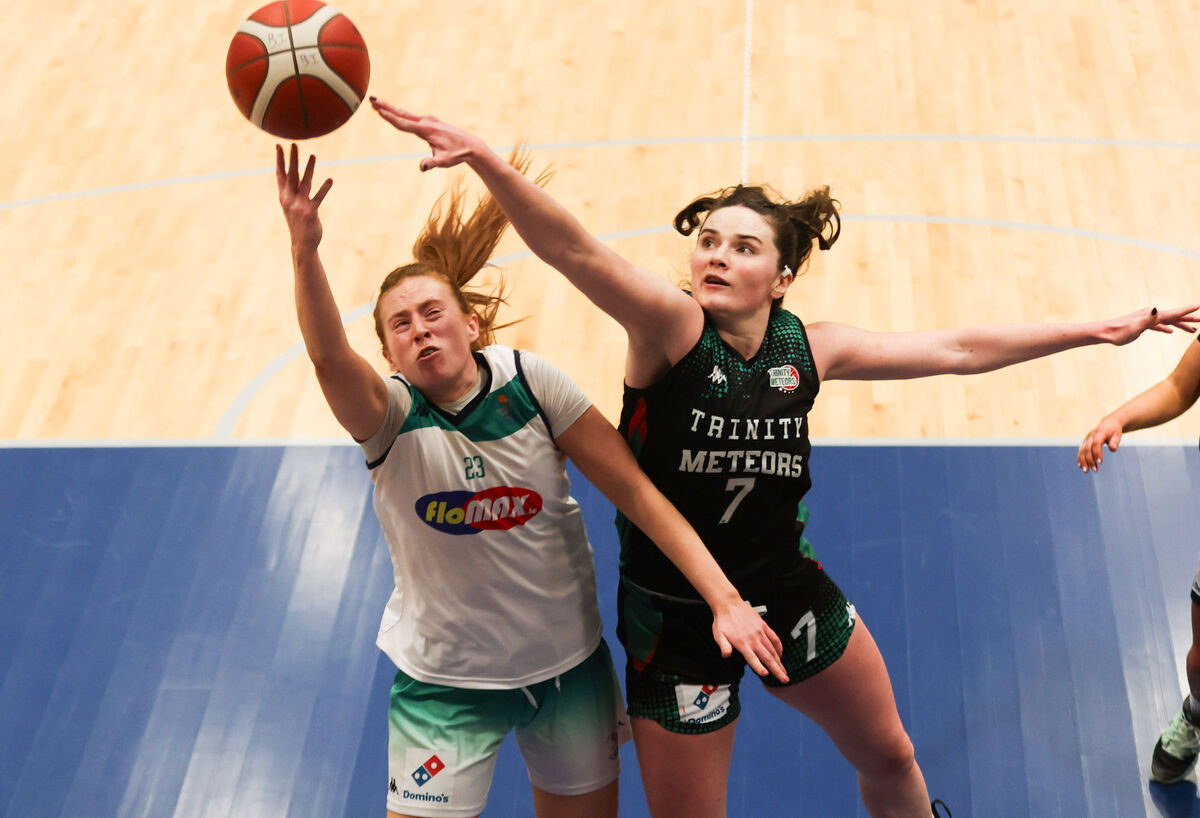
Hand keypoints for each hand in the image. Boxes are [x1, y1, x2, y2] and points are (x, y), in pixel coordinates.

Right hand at [276, 143, 332, 252]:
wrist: (301, 244)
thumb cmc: (298, 223)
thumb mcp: (291, 206)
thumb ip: (292, 191)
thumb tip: (294, 176)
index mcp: (283, 196)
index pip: (280, 174)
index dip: (279, 160)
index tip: (279, 145)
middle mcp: (289, 199)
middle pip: (291, 175)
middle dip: (292, 158)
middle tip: (294, 143)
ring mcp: (299, 205)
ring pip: (305, 183)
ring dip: (310, 168)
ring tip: (313, 155)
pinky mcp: (310, 212)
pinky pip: (318, 197)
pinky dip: (324, 188)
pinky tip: (330, 179)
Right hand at [370, 97, 485, 171]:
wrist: (470, 146)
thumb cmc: (457, 155)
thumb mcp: (444, 161)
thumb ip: (433, 163)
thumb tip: (422, 168)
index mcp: (426, 130)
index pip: (404, 124)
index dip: (390, 118)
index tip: (378, 111)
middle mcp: (426, 122)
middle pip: (402, 114)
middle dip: (386, 107)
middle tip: (371, 99)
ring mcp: (429, 120)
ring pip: (406, 114)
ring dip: (391, 108)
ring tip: (377, 104)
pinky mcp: (431, 121)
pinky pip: (412, 116)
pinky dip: (401, 113)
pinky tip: (394, 112)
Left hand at [711, 601, 788, 682]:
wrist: (729, 604)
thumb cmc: (723, 621)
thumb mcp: (718, 634)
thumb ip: (723, 645)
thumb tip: (725, 655)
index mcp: (742, 643)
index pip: (752, 658)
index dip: (759, 667)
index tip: (766, 674)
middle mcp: (753, 638)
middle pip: (768, 657)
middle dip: (777, 669)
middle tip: (785, 679)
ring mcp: (760, 632)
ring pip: (773, 650)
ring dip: (780, 662)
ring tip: (784, 672)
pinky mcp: (764, 626)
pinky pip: (775, 638)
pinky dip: (779, 648)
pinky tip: (781, 655)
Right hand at [1077, 416, 1122, 471]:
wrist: (1109, 423)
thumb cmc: (1114, 430)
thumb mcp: (1118, 434)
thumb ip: (1115, 441)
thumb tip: (1112, 449)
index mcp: (1099, 433)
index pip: (1096, 444)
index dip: (1097, 453)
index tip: (1100, 462)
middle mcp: (1090, 436)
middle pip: (1087, 449)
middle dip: (1089, 460)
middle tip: (1095, 470)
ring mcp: (1086, 439)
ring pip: (1082, 450)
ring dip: (1083, 461)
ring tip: (1086, 471)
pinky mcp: (1085, 442)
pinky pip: (1080, 450)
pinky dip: (1080, 458)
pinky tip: (1080, 466)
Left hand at [1106, 304, 1199, 344]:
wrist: (1104, 332)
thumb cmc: (1118, 331)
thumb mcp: (1135, 326)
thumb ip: (1148, 318)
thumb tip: (1157, 309)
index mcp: (1152, 315)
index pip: (1173, 313)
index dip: (1186, 311)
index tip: (1198, 307)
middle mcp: (1151, 314)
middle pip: (1173, 317)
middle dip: (1188, 319)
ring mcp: (1146, 319)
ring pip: (1167, 322)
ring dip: (1179, 325)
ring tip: (1192, 329)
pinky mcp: (1141, 325)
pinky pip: (1158, 326)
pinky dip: (1165, 328)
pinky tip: (1170, 331)